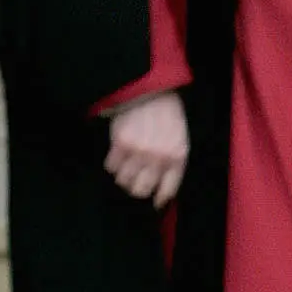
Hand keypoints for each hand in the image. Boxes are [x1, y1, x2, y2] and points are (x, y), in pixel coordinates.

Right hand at [104, 91, 189, 207]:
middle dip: (137, 188)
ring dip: (122, 177)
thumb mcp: (180, 141)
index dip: (158, 198)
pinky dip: (112, 165)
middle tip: (135, 181)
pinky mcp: (121, 143)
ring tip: (126, 167)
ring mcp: (139, 151)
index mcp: (177, 158)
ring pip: (123, 181)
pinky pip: (111, 167)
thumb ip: (173, 164)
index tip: (153, 201)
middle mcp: (159, 158)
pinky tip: (118, 156)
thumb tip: (161, 192)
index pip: (167, 191)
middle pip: (141, 190)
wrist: (152, 90)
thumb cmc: (168, 116)